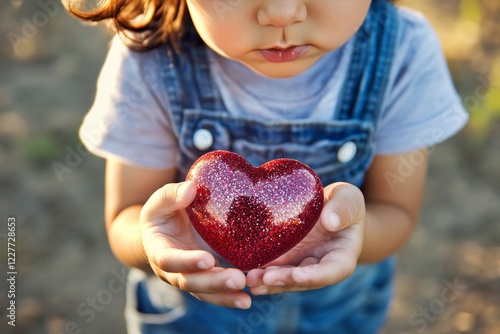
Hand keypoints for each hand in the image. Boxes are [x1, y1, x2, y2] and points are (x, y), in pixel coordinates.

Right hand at [140, 181, 250, 308]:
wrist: (166, 229)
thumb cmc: (164, 212)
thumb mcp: (161, 200)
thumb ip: (172, 195)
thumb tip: (191, 190)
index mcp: (159, 251)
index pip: (170, 260)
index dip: (188, 262)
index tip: (208, 260)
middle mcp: (174, 271)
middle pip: (191, 282)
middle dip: (214, 283)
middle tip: (237, 280)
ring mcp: (191, 277)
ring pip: (206, 292)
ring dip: (225, 296)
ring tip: (246, 299)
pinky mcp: (208, 277)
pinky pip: (218, 290)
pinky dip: (232, 295)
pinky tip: (249, 298)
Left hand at [246, 182, 364, 294]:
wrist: (328, 205)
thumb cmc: (344, 202)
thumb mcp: (349, 199)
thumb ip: (344, 208)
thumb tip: (331, 221)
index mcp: (341, 258)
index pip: (331, 272)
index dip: (314, 277)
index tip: (298, 275)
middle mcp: (320, 267)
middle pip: (303, 280)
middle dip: (284, 281)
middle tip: (265, 279)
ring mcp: (301, 265)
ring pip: (285, 278)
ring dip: (267, 281)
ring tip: (249, 279)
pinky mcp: (286, 259)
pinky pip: (273, 267)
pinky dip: (260, 270)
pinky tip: (244, 272)